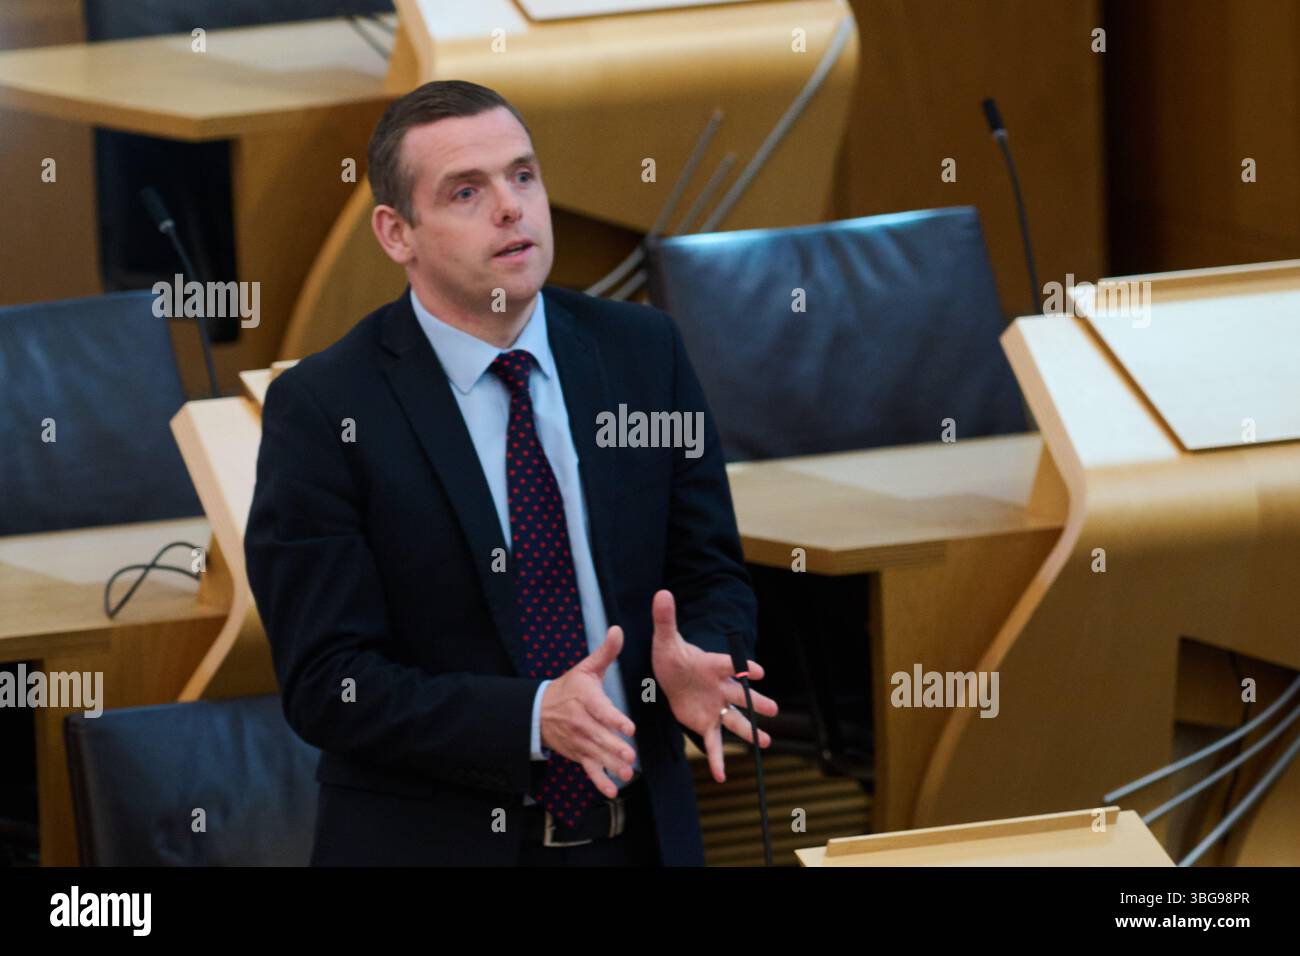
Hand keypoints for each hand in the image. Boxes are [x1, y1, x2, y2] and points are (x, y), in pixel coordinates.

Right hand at [538, 625, 637, 798]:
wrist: (540, 711)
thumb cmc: (569, 688)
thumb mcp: (585, 668)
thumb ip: (605, 653)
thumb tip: (618, 629)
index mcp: (585, 698)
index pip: (601, 710)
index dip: (614, 719)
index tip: (629, 727)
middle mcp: (581, 722)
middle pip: (599, 736)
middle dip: (614, 747)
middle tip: (630, 755)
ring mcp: (579, 740)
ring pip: (596, 755)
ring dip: (611, 766)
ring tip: (628, 773)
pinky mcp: (578, 754)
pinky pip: (589, 769)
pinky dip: (599, 781)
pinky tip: (612, 791)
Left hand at [650, 589, 777, 782]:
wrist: (669, 675)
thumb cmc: (671, 655)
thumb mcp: (664, 638)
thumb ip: (665, 618)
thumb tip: (661, 592)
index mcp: (711, 665)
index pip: (730, 665)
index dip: (744, 667)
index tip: (758, 671)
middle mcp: (719, 687)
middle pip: (741, 695)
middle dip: (757, 702)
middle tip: (774, 709)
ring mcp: (715, 707)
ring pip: (735, 721)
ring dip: (749, 732)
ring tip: (765, 743)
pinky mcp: (704, 723)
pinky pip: (713, 743)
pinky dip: (717, 759)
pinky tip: (721, 775)